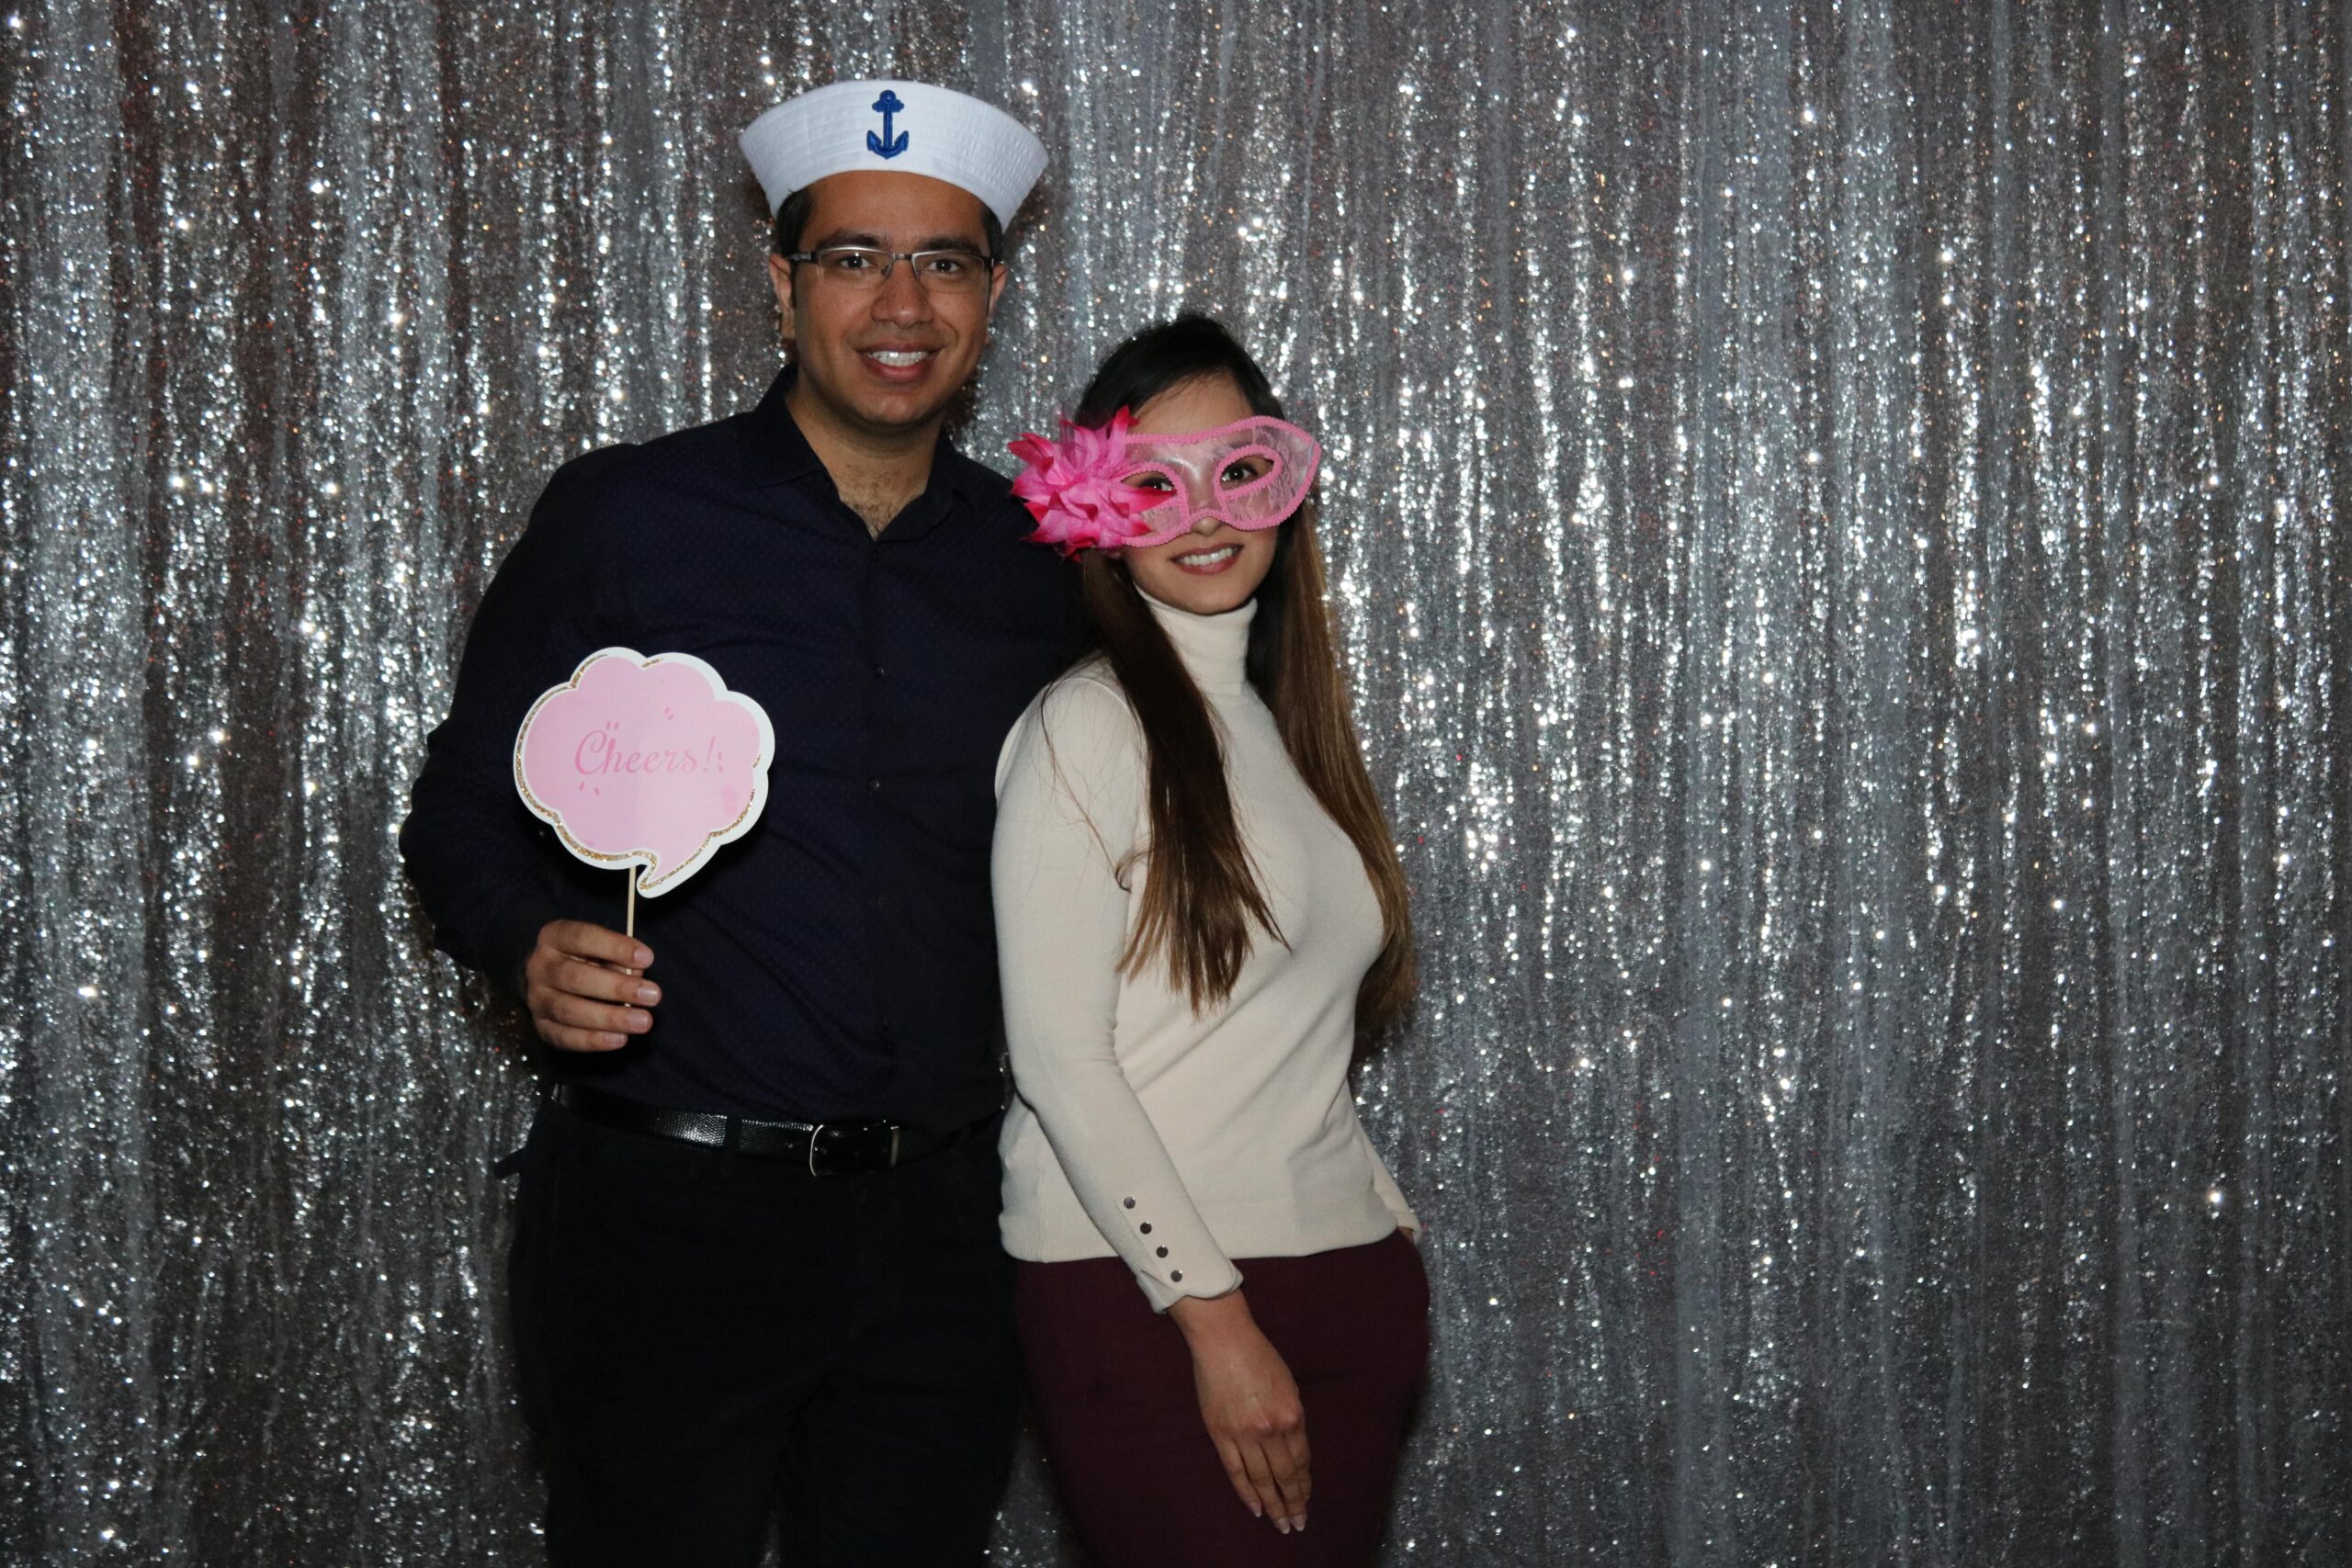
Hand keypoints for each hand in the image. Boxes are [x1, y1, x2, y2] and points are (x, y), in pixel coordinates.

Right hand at [521, 920, 657, 1051]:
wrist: (554, 983)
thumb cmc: (589, 960)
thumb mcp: (602, 949)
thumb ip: (617, 959)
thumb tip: (634, 976)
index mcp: (554, 937)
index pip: (582, 937)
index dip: (615, 947)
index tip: (647, 959)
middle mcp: (539, 967)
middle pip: (575, 977)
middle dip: (617, 988)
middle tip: (653, 995)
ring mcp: (536, 999)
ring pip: (570, 1011)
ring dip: (610, 1018)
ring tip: (643, 1021)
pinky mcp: (542, 1027)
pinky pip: (565, 1037)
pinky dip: (593, 1040)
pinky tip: (619, 1039)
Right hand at [1168, 1291, 1309, 1532]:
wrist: (1224, 1341)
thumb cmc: (1260, 1357)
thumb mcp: (1289, 1386)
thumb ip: (1292, 1418)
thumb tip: (1293, 1447)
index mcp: (1292, 1415)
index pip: (1302, 1461)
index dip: (1304, 1484)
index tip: (1306, 1499)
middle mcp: (1271, 1430)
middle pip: (1285, 1476)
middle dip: (1293, 1502)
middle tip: (1297, 1523)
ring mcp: (1244, 1434)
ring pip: (1261, 1480)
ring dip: (1272, 1505)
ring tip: (1280, 1523)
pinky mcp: (1220, 1434)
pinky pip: (1235, 1471)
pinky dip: (1245, 1493)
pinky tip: (1255, 1508)